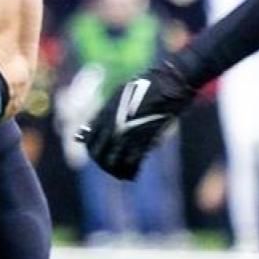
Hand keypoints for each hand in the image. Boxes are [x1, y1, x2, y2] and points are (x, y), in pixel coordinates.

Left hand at [76, 62, 196, 180]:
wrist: (168, 83)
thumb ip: (106, 112)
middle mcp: (113, 125)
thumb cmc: (146, 86)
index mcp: (106, 113)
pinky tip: (132, 174)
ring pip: (114, 161)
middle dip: (104, 164)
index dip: (93, 151)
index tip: (98, 156)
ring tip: (121, 175)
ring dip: (116, 171)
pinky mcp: (145, 139)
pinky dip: (131, 170)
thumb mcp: (119, 95)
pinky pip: (132, 161)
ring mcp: (128, 133)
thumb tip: (93, 129)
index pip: (90, 141)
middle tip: (111, 168)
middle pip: (99, 155)